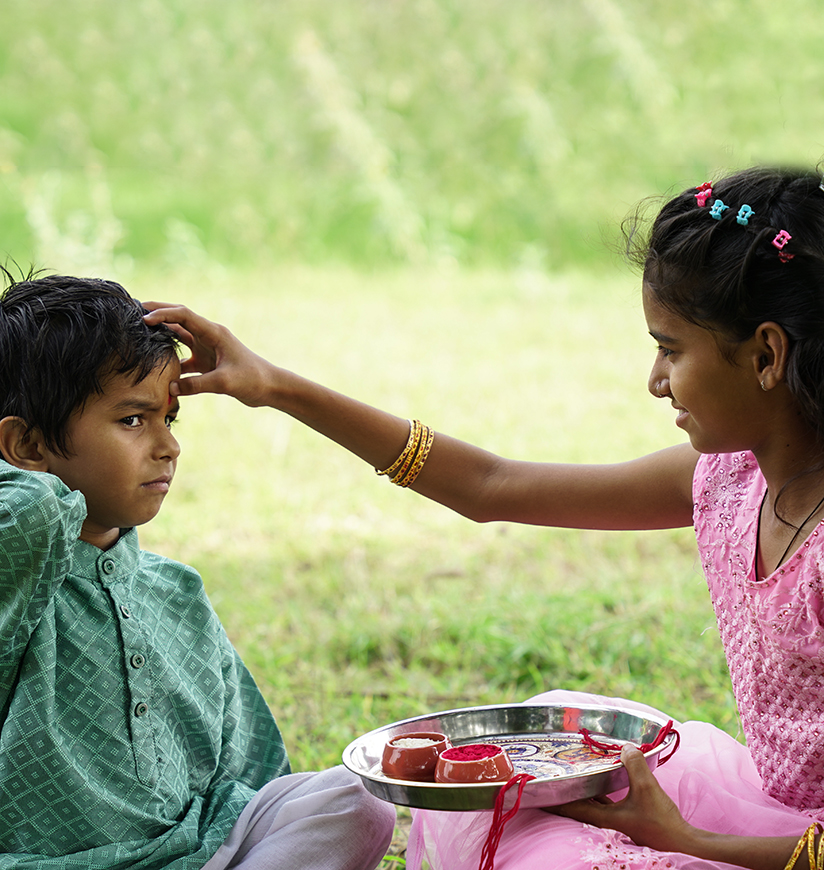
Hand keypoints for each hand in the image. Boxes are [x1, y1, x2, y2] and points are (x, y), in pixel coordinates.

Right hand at [142, 302, 278, 406]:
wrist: (269, 387)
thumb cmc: (252, 379)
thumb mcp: (224, 383)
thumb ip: (197, 385)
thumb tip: (170, 388)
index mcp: (214, 332)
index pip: (184, 315)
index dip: (163, 313)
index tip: (144, 318)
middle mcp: (209, 336)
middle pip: (178, 319)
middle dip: (158, 313)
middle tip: (133, 310)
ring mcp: (207, 349)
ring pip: (179, 337)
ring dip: (161, 334)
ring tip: (138, 332)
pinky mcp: (207, 363)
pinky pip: (183, 358)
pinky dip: (170, 360)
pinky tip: (156, 366)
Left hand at [553, 744, 696, 853]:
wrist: (683, 840)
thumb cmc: (662, 820)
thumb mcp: (646, 788)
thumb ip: (634, 765)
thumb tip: (625, 747)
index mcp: (605, 817)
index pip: (572, 808)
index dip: (554, 800)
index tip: (537, 792)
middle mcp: (607, 819)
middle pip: (578, 805)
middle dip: (565, 793)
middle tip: (552, 778)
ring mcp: (617, 819)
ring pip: (592, 802)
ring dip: (582, 790)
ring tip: (572, 774)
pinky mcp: (628, 815)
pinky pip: (606, 800)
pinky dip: (599, 789)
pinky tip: (602, 778)